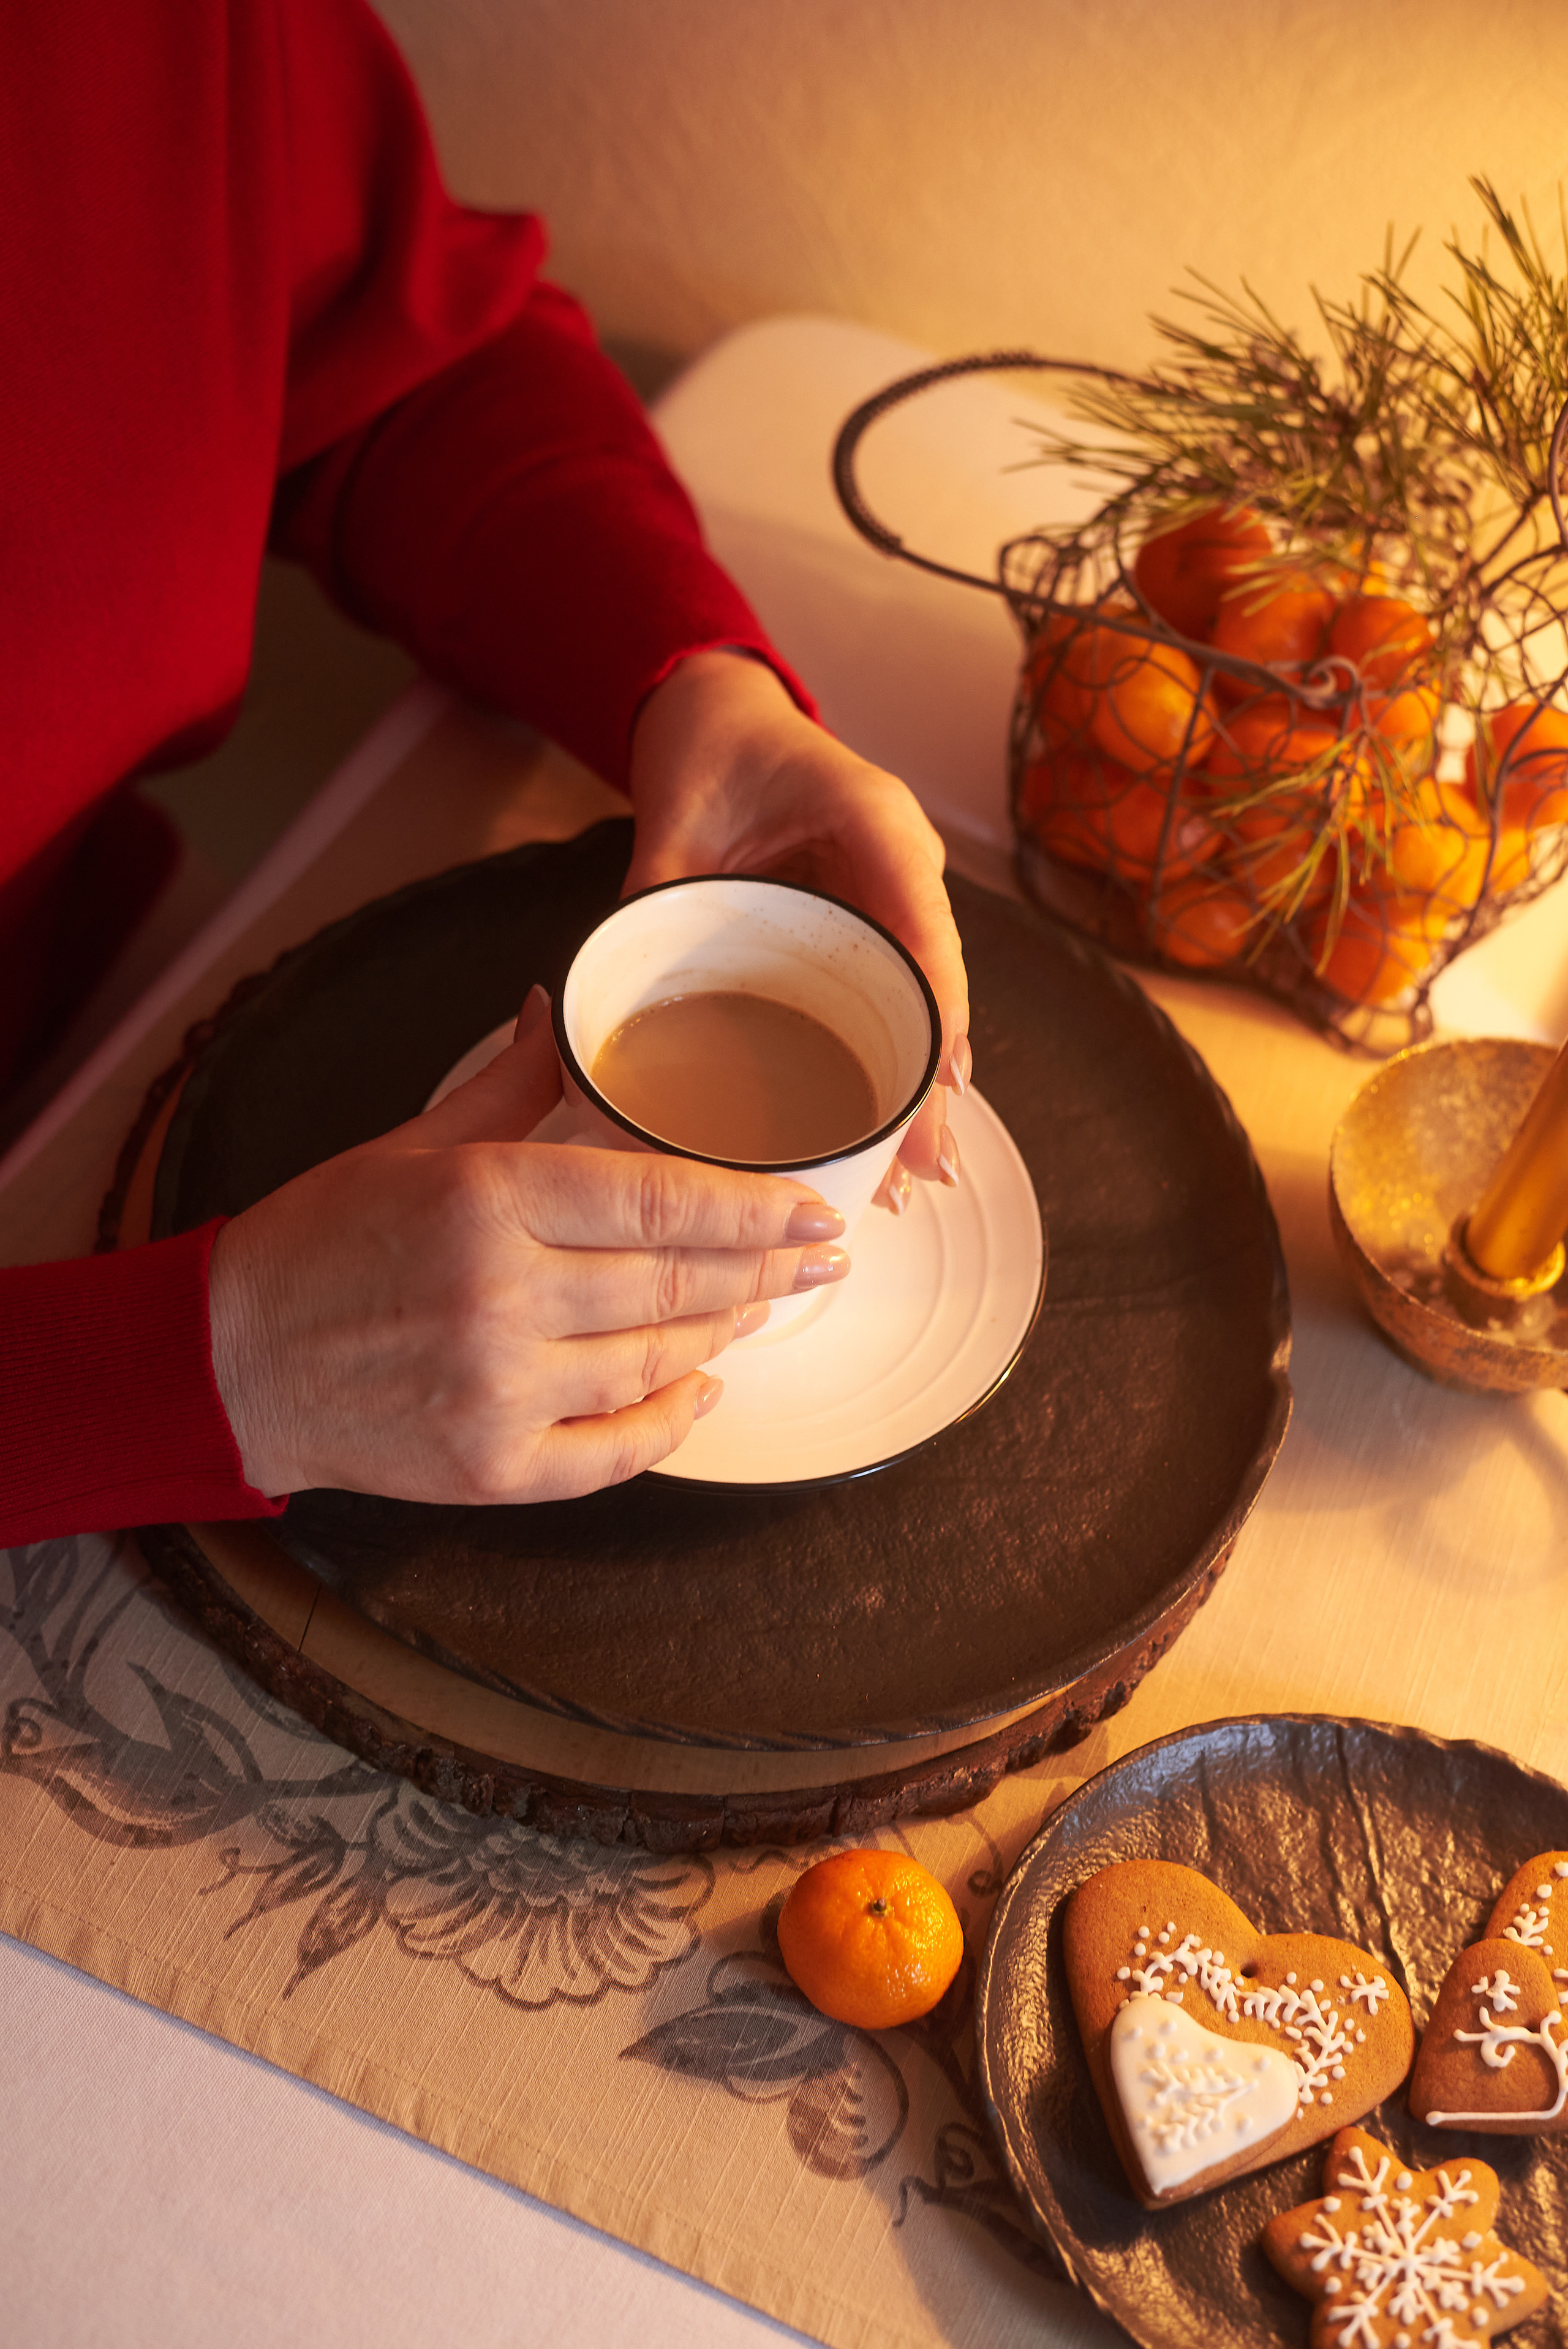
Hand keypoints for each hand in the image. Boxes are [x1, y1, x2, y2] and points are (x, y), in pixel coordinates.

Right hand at [207, 987, 847, 1501]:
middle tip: (820, 1259)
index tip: (814, 1210)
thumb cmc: (321, 1243)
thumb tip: (552, 1011)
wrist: (230, 1362)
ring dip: (722, 1335)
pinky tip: (704, 1390)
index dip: (755, 1209)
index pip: (660, 1202)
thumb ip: (505, 1087)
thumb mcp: (411, 1145)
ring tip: (761, 1306)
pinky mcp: (490, 1466)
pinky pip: (615, 1453)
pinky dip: (671, 1422)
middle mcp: (499, 1296)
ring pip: (656, 1364)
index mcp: (486, 1199)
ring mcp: (497, 1391)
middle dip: (765, 1271)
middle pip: (675, 1283)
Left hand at [624, 651, 970, 1203]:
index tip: (936, 1091)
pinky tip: (894, 1120)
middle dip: (934, 1082)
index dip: (936, 1018)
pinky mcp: (875, 912)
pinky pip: (897, 988)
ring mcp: (896, 888)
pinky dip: (897, 1052)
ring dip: (922, 1081)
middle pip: (936, 984)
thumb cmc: (707, 746)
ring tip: (914, 1170)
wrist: (719, 707)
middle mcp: (902, 859)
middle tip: (926, 1168)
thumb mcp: (673, 818)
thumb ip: (656, 897)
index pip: (924, 931)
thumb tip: (619, 1000)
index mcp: (874, 822)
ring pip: (925, 997)